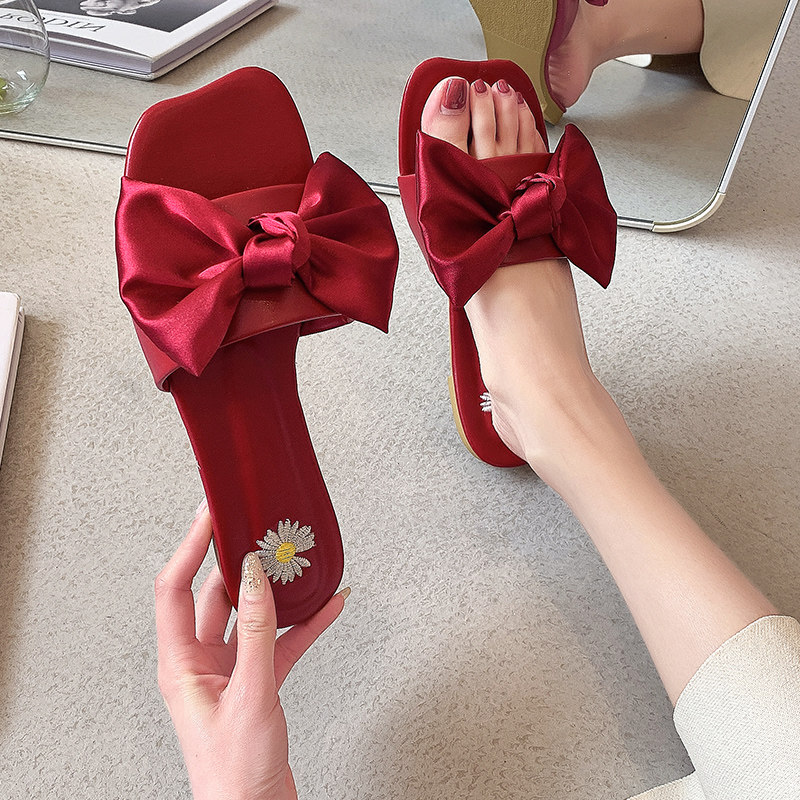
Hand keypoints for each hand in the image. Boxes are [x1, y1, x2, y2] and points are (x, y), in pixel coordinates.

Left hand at [155, 503, 347, 799]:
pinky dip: (303, 623)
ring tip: (294, 562)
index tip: (209, 515)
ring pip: (251, 614)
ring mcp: (229, 671)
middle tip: (252, 526)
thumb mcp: (249, 695)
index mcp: (180, 664)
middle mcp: (200, 662)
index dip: (190, 547)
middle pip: (214, 595)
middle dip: (236, 561)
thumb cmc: (234, 774)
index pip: (175, 588)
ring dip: (275, 591)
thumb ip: (257, 632)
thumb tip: (256, 577)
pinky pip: (281, 641)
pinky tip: (327, 606)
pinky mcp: (257, 682)